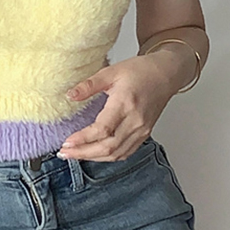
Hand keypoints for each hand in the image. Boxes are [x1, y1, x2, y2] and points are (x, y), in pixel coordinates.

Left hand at [57, 54, 177, 161]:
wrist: (164, 75)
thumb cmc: (140, 71)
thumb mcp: (111, 71)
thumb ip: (89, 85)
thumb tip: (70, 95)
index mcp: (125, 104)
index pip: (102, 129)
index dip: (83, 139)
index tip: (67, 142)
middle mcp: (135, 121)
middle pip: (108, 147)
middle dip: (84, 153)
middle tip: (65, 153)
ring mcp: (142, 130)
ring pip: (117, 153)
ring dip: (94, 158)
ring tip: (75, 155)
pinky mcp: (144, 134)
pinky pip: (126, 152)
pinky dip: (109, 156)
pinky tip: (95, 154)